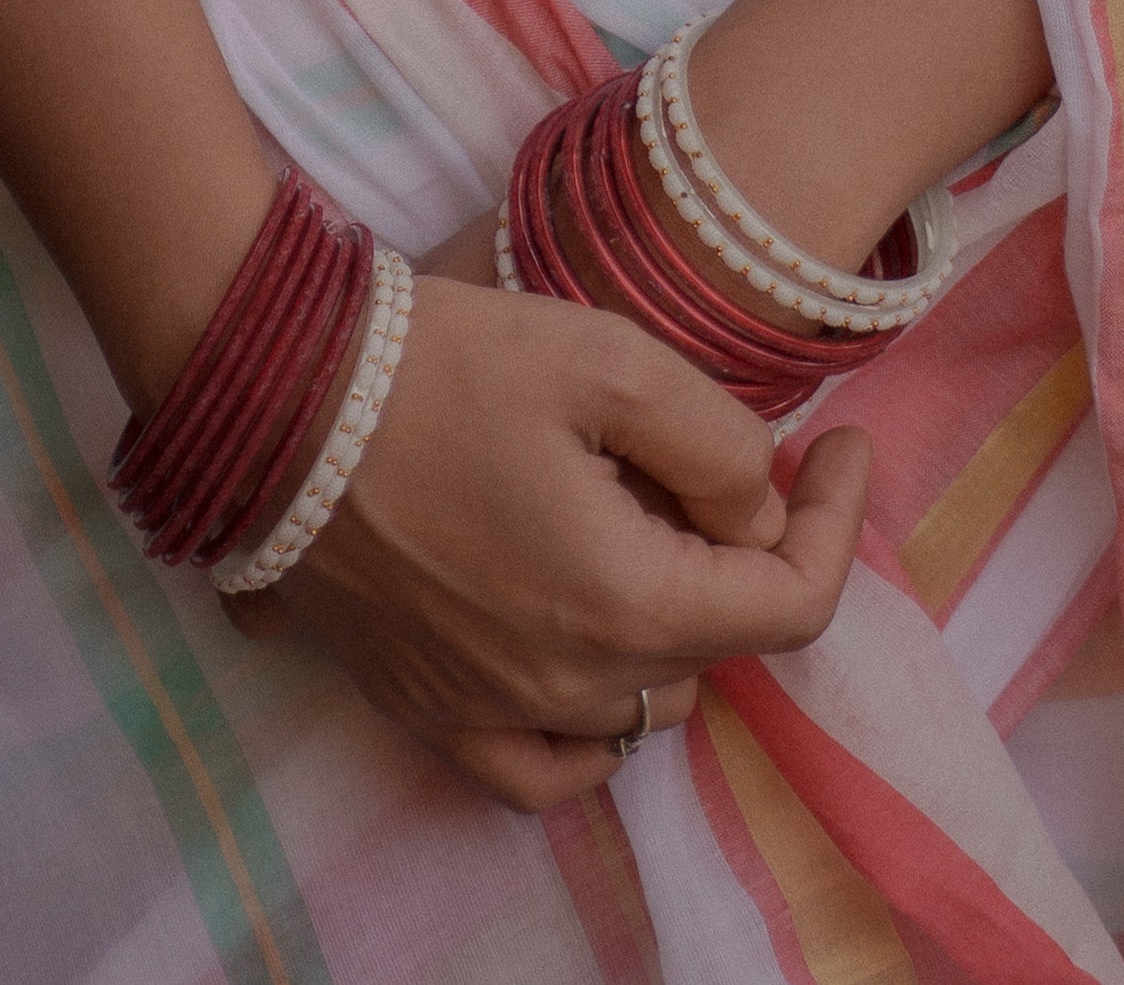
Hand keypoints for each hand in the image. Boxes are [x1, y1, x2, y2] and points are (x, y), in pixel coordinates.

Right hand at [234, 266, 868, 810]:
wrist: (280, 396)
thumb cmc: (443, 364)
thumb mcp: (608, 356)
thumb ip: (717, 439)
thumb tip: (759, 502)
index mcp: (626, 605)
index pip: (791, 602)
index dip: (836, 520)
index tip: (842, 445)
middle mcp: (570, 686)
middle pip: (713, 643)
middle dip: (737, 550)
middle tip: (706, 453)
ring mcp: (492, 712)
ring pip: (643, 706)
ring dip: (671, 628)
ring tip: (639, 526)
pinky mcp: (429, 711)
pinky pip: (546, 767)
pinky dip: (590, 733)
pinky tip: (589, 663)